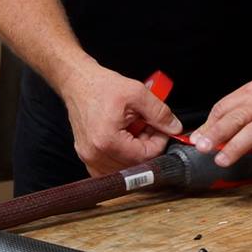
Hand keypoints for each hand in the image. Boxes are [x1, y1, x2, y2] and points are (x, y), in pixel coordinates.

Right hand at [54, 61, 183, 176]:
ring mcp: (88, 157)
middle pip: (135, 164)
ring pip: (123, 168)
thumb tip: (174, 128)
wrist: (77, 82)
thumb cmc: (101, 86)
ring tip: (135, 131)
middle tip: (147, 126)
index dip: (159, 141)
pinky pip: (109, 168)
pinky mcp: (86, 156)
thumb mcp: (137, 93)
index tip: (159, 128)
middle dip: (147, 146)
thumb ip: (159, 113)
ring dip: (135, 153)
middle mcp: (95, 154)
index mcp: (108, 141)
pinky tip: (124, 139)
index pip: (145, 155)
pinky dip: (121, 157)